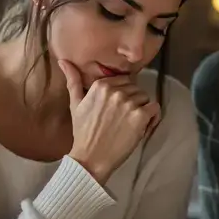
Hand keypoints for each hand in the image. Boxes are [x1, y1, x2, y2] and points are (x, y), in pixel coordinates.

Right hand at [61, 60, 160, 182]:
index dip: (122, 95)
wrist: (91, 158)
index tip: (115, 109)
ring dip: (141, 110)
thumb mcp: (75, 104)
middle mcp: (115, 91)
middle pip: (135, 88)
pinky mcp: (140, 116)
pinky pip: (155, 108)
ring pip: (145, 98)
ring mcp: (128, 103)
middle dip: (132, 101)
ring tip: (129, 124)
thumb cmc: (83, 132)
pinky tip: (141, 127)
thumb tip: (63, 60)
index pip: (123, 80)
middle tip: (122, 119)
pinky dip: (152, 118)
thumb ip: (73, 80)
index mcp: (100, 85)